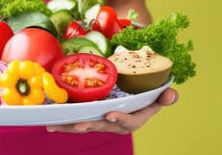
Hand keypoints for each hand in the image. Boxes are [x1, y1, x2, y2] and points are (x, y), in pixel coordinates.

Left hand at [45, 88, 177, 133]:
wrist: (135, 98)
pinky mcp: (90, 117)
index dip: (120, 119)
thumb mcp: (159, 97)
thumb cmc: (146, 97)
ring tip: (54, 125)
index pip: (129, 122)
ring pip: (85, 125)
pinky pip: (76, 120)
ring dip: (70, 126)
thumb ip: (165, 97)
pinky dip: (63, 121)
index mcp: (133, 119)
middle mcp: (115, 123)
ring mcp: (101, 121)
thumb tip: (171, 95)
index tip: (112, 114)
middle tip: (79, 125)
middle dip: (90, 125)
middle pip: (102, 126)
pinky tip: (49, 120)